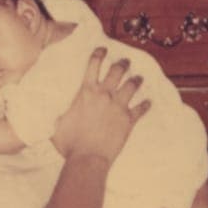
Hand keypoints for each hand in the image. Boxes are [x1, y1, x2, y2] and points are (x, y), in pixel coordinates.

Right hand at [51, 48, 149, 163]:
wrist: (87, 158)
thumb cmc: (70, 144)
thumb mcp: (58, 125)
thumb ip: (61, 116)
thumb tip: (58, 117)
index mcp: (86, 92)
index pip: (94, 64)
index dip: (99, 53)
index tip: (103, 49)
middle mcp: (104, 94)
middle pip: (117, 71)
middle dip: (122, 63)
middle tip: (125, 62)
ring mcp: (118, 106)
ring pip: (131, 86)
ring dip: (136, 80)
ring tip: (139, 78)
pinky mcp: (128, 120)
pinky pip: (141, 109)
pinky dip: (146, 105)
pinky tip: (149, 102)